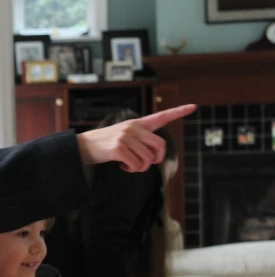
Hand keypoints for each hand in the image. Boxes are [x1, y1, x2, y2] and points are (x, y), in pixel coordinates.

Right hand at [76, 104, 195, 171]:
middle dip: (156, 159)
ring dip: (140, 168)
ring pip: (147, 159)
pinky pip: (136, 165)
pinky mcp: (118, 148)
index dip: (178, 112)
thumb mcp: (123, 136)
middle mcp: (133, 128)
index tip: (193, 107)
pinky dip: (131, 169)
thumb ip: (140, 140)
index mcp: (137, 124)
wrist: (83, 146)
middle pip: (160, 145)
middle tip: (144, 164)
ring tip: (128, 164)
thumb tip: (154, 156)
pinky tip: (121, 165)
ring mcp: (126, 137)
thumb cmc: (105, 144)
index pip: (161, 117)